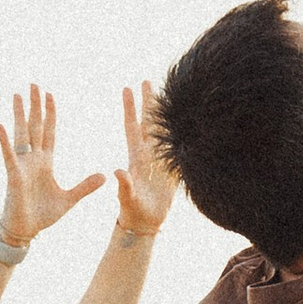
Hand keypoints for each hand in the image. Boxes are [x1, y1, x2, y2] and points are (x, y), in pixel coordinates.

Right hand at [0, 89, 103, 248]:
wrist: (26, 231)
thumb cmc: (43, 215)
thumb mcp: (69, 199)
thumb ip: (85, 186)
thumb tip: (104, 175)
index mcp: (45, 162)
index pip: (48, 132)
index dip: (50, 114)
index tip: (50, 95)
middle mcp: (32, 159)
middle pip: (35, 126)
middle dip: (35, 106)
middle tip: (35, 84)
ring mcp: (22, 165)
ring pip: (21, 134)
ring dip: (19, 115)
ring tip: (17, 95)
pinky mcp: (13, 175)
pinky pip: (9, 155)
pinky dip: (5, 141)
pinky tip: (0, 125)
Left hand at [112, 81, 177, 241]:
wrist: (144, 223)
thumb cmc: (132, 212)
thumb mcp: (126, 199)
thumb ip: (124, 186)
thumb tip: (118, 171)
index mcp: (136, 157)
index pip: (132, 126)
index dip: (130, 108)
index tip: (127, 88)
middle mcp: (147, 155)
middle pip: (148, 122)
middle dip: (148, 102)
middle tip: (147, 80)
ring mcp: (159, 161)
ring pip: (162, 132)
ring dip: (164, 114)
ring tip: (167, 95)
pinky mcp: (170, 169)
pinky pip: (176, 147)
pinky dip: (180, 133)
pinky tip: (184, 121)